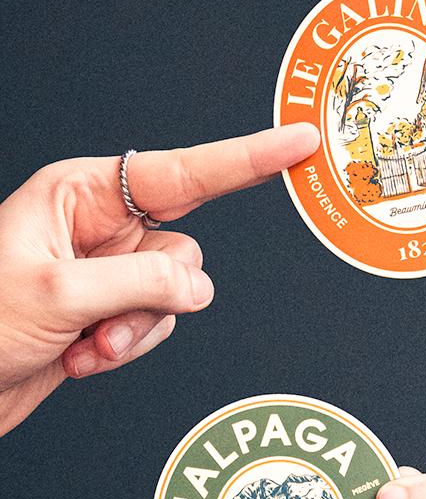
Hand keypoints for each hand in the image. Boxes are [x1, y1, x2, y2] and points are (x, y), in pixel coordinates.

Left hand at [0, 123, 318, 434]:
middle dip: (153, 293)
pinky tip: (79, 357)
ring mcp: (104, 270)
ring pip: (174, 292)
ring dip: (135, 328)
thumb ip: (140, 283)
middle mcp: (97, 225)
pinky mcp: (107, 310)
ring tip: (85, 345)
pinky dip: (124, 347)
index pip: (184, 171)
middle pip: (181, 247)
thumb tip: (195, 288)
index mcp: (78, 194)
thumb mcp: (55, 295)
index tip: (298, 141)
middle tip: (107, 318)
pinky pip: (155, 323)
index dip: (248, 157)